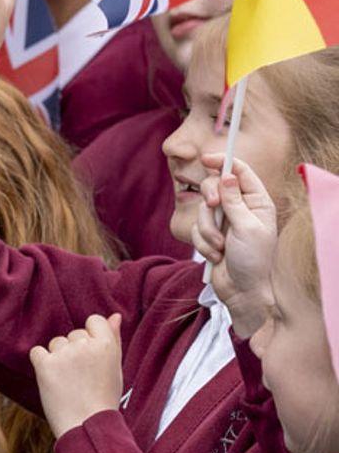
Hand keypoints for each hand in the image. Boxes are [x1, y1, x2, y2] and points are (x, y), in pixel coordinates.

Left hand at [29, 313, 122, 438]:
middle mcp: (84, 345)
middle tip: (83, 378)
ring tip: (70, 383)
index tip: (93, 359)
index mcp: (106, 345)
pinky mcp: (44, 364)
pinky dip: (42, 364)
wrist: (87, 429)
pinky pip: (37, 352)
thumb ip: (114, 339)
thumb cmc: (103, 400)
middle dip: (76, 351)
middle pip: (74, 334)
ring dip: (59, 358)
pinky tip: (53, 381)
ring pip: (56, 343)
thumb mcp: (115, 369)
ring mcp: (63, 354)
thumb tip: (115, 315)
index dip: (92, 339)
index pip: (94, 320)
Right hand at [191, 155, 276, 337]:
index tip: (207, 159)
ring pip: (202, 209)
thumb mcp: (247, 228)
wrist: (242, 293)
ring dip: (207, 229)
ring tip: (219, 247)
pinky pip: (196, 227)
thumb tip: (227, 176)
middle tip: (211, 206)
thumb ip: (234, 200)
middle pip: (215, 186)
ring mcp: (224, 221)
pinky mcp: (209, 234)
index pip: (240, 172)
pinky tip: (216, 255)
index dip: (224, 162)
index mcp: (257, 203)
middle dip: (210, 198)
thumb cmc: (253, 262)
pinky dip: (202, 242)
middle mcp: (240, 208)